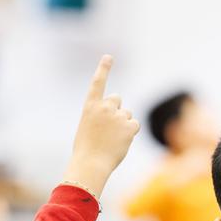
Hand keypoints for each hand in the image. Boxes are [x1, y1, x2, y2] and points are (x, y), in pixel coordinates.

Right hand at [64, 55, 139, 198]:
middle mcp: (104, 107)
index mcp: (90, 107)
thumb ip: (100, 118)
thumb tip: (119, 120)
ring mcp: (117, 115)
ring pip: (127, 114)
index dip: (104, 68)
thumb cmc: (86, 150)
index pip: (98, 83)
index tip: (109, 57)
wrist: (91, 164)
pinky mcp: (129, 125)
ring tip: (112, 139)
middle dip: (117, 109)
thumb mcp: (87, 129)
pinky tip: (121, 142)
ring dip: (123, 124)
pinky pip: (134, 124)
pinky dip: (130, 133)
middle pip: (117, 99)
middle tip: (109, 127)